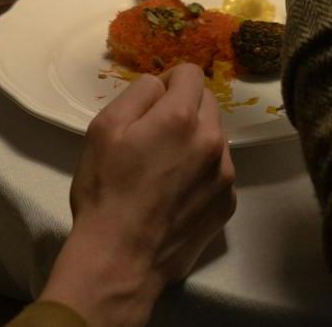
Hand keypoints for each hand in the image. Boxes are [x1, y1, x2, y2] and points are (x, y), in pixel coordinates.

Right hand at [40, 67, 236, 326]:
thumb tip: (160, 86)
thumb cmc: (105, 191)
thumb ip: (138, 93)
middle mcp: (212, 141)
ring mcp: (224, 175)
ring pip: (214, 138)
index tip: (151, 103)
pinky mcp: (228, 204)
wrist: (121, 259)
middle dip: (183, 109)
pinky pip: (218, 172)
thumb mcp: (104, 128)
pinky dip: (201, 174)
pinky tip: (175, 194)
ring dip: (194, 142)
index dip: (168, 82)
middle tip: (153, 136)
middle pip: (207, 103)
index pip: (190, 73)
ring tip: (164, 170)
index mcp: (181, 117)